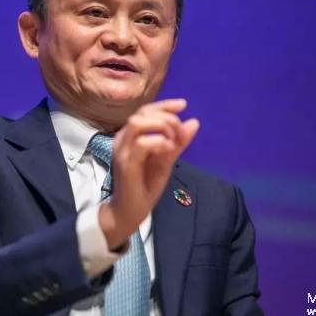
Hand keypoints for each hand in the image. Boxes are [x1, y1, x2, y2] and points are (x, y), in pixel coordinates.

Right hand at [98, 98, 198, 249]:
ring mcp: (122, 151)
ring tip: (173, 142)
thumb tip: (194, 122)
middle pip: (142, 113)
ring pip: (137, 123)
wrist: (130, 210)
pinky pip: (141, 143)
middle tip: (180, 133)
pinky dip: (158, 142)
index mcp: (129, 136)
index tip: (184, 105)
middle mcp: (122, 139)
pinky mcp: (125, 163)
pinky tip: (167, 151)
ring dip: (160, 127)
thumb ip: (178, 141)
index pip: (145, 111)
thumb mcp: (166, 159)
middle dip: (166, 117)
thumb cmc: (145, 185)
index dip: (164, 105)